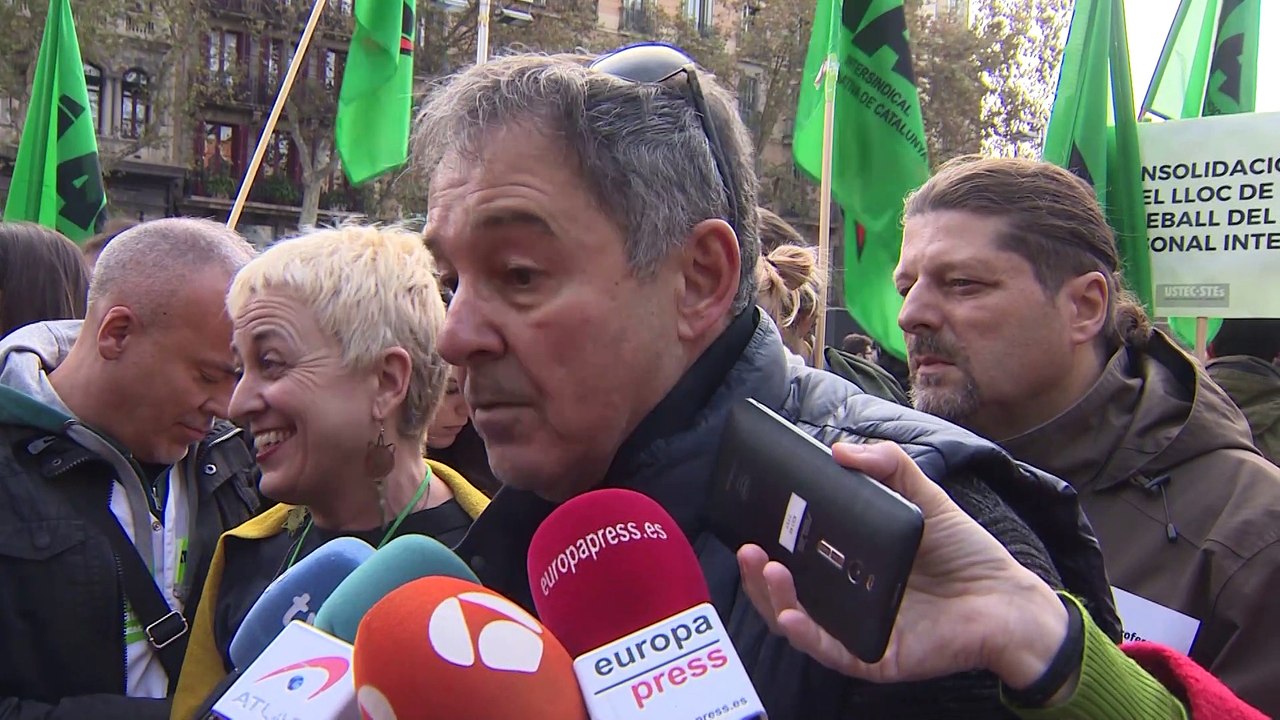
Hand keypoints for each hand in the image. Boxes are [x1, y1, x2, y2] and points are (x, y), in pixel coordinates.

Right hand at [738, 442, 1068, 688]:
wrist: (1007, 598)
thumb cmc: (966, 553)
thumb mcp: (924, 497)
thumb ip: (888, 466)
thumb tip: (840, 450)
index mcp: (848, 565)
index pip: (795, 558)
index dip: (768, 544)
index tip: (750, 522)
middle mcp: (845, 599)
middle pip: (785, 593)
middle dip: (758, 574)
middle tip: (748, 548)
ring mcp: (856, 630)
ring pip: (798, 624)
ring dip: (774, 599)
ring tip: (767, 569)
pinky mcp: (874, 657)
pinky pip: (831, 652)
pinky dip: (807, 635)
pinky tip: (792, 615)